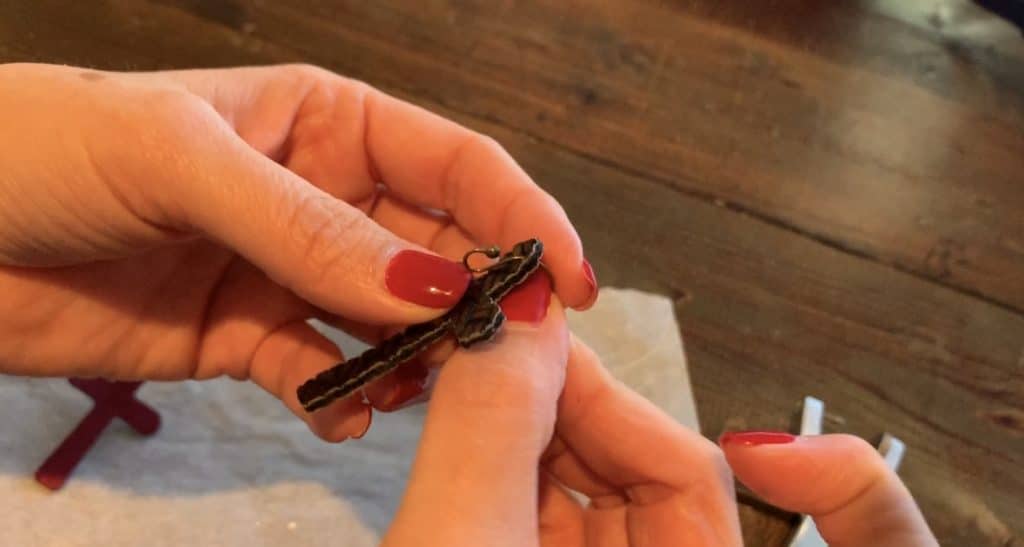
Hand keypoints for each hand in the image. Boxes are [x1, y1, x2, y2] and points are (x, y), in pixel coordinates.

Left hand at [0, 62, 595, 439]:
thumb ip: (308, 228)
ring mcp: (289, 270)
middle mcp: (322, 195)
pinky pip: (325, 375)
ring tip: (414, 392)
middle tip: (504, 358)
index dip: (523, 217)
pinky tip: (342, 417)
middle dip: (475, 303)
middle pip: (435, 251)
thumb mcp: (181, 161)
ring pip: (389, 322)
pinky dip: (343, 401)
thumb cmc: (43, 152)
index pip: (455, 166)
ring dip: (415, 360)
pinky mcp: (249, 337)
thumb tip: (429, 289)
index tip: (567, 282)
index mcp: (326, 120)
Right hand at [382, 273, 936, 545]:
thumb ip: (491, 428)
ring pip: (578, 507)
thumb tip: (521, 317)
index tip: (527, 331)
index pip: (682, 471)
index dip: (601, 391)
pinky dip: (500, 488)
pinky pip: (540, 534)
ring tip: (460, 397)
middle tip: (483, 357)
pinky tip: (456, 453)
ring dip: (521, 445)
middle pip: (633, 483)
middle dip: (557, 413)